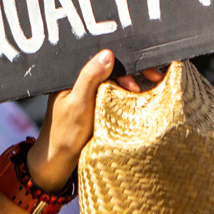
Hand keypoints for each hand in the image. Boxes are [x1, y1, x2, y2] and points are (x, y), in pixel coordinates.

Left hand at [26, 50, 164, 191]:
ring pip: (116, 77)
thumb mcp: (79, 103)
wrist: (59, 159)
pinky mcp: (95, 101)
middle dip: (134, 70)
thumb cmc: (65, 132)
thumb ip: (90, 78)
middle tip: (155, 78)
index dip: (127, 62)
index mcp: (72, 72)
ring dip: (134, 80)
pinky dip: (128, 91)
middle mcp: (81, 77)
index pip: (103, 58)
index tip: (146, 72)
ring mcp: (89, 89)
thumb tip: (107, 54)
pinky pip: (114, 90)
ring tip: (149, 88)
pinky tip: (139, 96)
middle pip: (112, 66)